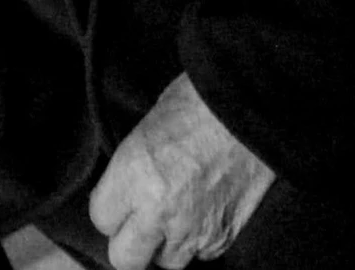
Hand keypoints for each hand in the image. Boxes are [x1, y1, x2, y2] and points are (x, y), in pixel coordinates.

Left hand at [87, 72, 274, 267]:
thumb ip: (131, 167)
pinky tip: (203, 212)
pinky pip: (202, 254)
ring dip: (166, 243)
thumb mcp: (150, 123)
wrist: (254, 107)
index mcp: (134, 175)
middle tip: (139, 219)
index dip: (110, 207)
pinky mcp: (224, 237)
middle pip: (125, 258)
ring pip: (167, 261)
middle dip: (129, 241)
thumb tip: (124, 186)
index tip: (118, 198)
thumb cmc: (201, 102)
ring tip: (175, 215)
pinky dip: (200, 239)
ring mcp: (194, 230)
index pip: (101, 218)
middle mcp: (159, 211)